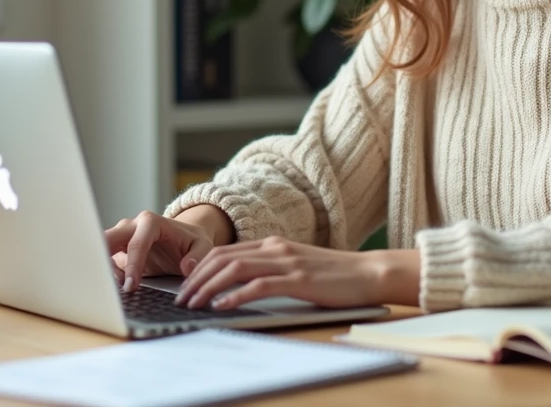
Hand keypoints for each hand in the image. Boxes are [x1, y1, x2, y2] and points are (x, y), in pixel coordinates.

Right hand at [105, 211, 215, 292]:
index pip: (136, 243)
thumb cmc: (192, 242)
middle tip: (108, 287)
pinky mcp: (118, 251)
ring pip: (100, 250)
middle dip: (102, 260)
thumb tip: (187, 268)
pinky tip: (113, 290)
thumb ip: (198, 257)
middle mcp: (132, 226)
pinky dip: (105, 275)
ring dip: (102, 270)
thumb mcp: (203, 246)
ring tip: (112, 292)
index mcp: (151, 222)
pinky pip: (104, 262)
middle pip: (107, 239)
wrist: (184, 239)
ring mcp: (122, 237)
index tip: (131, 286)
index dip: (132, 265)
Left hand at [174, 236, 418, 310]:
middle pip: (222, 258)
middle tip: (180, 298)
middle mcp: (275, 248)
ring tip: (193, 304)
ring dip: (208, 287)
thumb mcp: (297, 266)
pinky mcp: (298, 279)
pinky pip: (258, 286)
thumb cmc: (335, 275)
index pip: (224, 251)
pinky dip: (235, 296)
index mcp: (272, 244)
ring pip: (234, 269)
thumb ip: (270, 270)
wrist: (369, 273)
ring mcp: (286, 262)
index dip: (200, 268)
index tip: (185, 286)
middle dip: (196, 279)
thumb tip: (239, 287)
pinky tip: (222, 307)